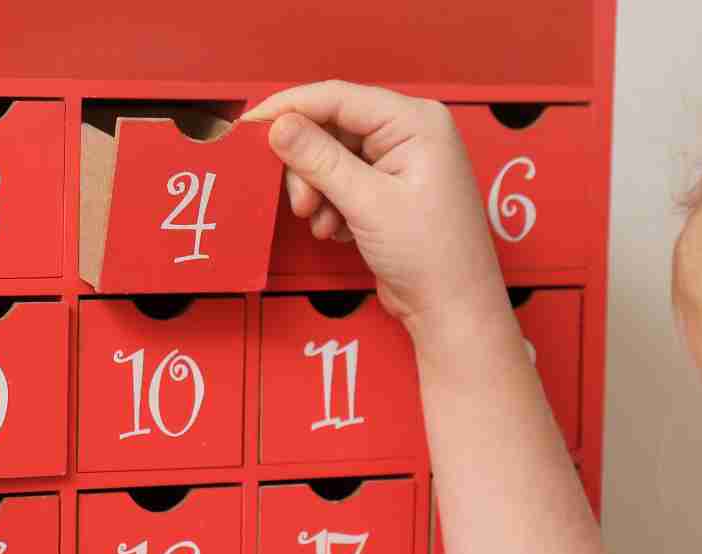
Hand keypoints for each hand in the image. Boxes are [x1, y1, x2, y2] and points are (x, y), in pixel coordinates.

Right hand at [244, 81, 507, 338]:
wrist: (452, 308)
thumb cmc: (429, 254)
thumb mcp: (367, 203)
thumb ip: (319, 159)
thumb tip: (277, 125)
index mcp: (416, 121)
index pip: (338, 97)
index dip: (290, 107)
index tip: (249, 124)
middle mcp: (409, 132)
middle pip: (332, 128)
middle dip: (307, 167)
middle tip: (299, 204)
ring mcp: (399, 161)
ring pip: (332, 158)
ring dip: (317, 191)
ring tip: (323, 225)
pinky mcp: (388, 189)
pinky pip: (342, 181)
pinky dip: (330, 205)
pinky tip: (338, 231)